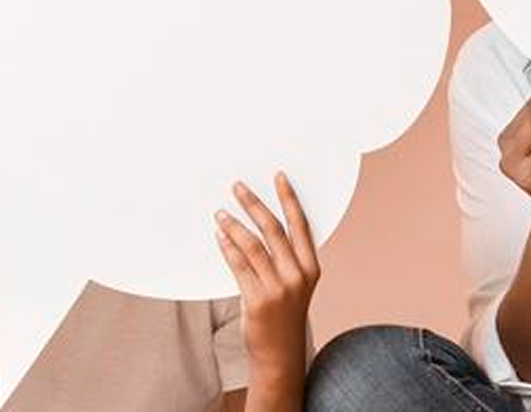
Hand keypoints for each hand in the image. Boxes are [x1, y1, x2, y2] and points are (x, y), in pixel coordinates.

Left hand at [212, 173, 323, 388]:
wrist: (279, 354)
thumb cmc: (284, 316)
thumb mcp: (294, 285)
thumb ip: (284, 259)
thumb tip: (261, 226)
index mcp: (310, 269)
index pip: (300, 225)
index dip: (289, 199)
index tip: (278, 177)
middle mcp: (297, 276)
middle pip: (273, 230)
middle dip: (254, 204)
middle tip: (237, 187)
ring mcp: (278, 289)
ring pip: (253, 245)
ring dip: (234, 225)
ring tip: (220, 212)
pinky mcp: (257, 300)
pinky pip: (239, 266)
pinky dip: (227, 247)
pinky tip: (219, 235)